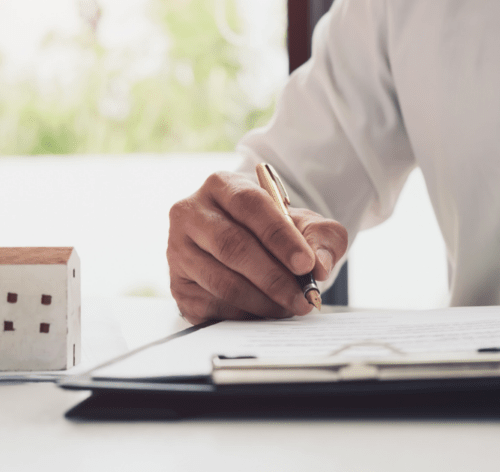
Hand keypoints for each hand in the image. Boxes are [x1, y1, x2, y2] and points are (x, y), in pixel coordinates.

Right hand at [167, 171, 347, 322]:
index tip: (306, 263)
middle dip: (274, 277)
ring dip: (262, 300)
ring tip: (291, 307)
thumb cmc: (277, 232)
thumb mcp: (307, 224)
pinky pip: (212, 305)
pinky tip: (266, 312)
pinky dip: (245, 314)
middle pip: (232, 245)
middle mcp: (191, 213)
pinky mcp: (178, 285)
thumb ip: (322, 238)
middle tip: (303, 296)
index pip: (249, 205)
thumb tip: (321, 265)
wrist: (250, 248)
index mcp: (222, 185)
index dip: (279, 236)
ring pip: (222, 280)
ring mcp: (178, 250)